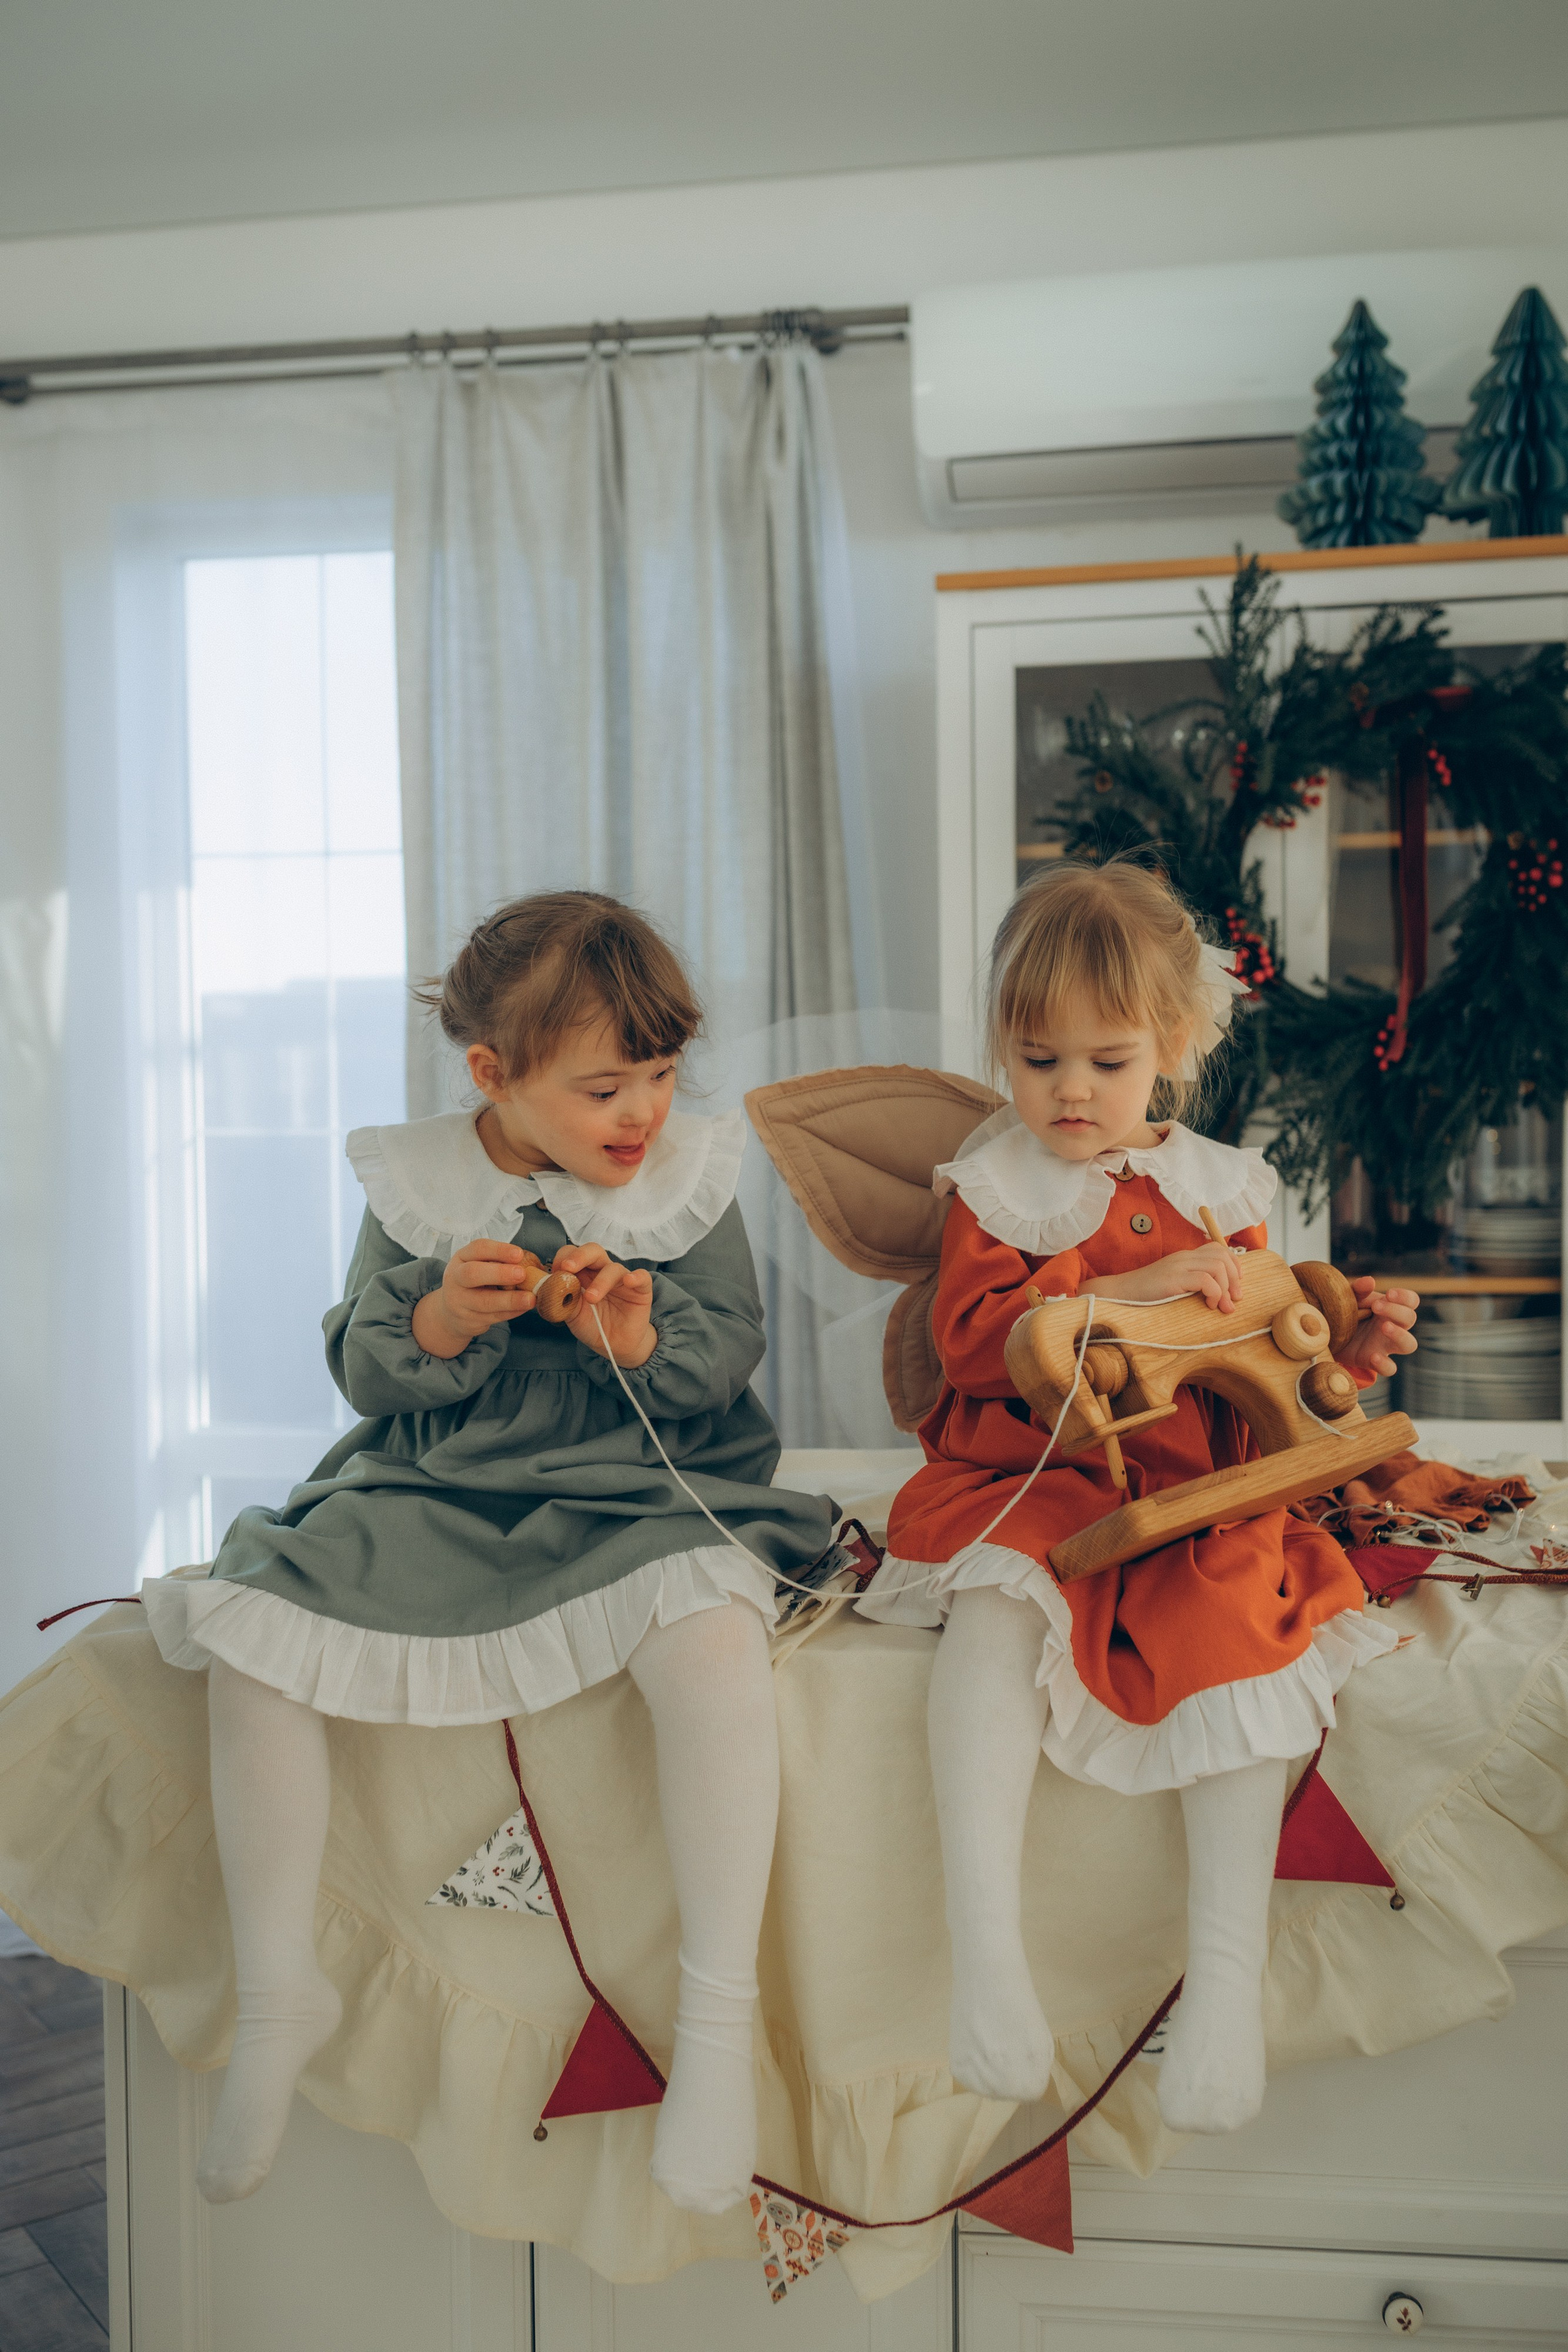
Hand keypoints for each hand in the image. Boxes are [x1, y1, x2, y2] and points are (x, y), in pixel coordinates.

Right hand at [412, 1240, 537, 1358]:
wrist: (451, 1313)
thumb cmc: (475, 1283)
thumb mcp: (481, 1266)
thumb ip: (501, 1263)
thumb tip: (532, 1266)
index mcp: (462, 1258)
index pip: (478, 1249)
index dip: (499, 1250)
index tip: (519, 1254)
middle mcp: (456, 1277)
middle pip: (472, 1273)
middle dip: (499, 1273)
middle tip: (521, 1274)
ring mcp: (458, 1301)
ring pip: (484, 1301)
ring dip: (510, 1300)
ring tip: (530, 1299)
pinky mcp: (467, 1320)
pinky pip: (491, 1317)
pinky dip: (510, 1313)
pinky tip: (523, 1308)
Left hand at [552, 1244, 657, 1367]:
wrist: (614, 1345)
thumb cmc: (592, 1326)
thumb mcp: (571, 1315)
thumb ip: (560, 1300)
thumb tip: (546, 1287)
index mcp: (583, 1274)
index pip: (573, 1254)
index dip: (563, 1258)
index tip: (555, 1271)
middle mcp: (602, 1272)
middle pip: (593, 1252)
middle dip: (579, 1256)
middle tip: (567, 1268)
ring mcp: (622, 1279)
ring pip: (613, 1268)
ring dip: (601, 1281)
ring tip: (591, 1299)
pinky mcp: (640, 1289)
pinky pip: (642, 1277)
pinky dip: (636, 1277)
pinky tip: (628, 1281)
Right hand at [1129, 1241, 1244, 1314]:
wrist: (1120, 1295)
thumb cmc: (1146, 1296)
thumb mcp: (1175, 1286)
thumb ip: (1193, 1286)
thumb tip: (1221, 1297)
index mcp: (1185, 1257)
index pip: (1219, 1249)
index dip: (1234, 1265)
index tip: (1234, 1287)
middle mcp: (1184, 1257)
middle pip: (1223, 1256)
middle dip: (1234, 1280)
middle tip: (1233, 1300)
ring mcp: (1178, 1266)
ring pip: (1218, 1266)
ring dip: (1226, 1288)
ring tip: (1221, 1306)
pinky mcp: (1173, 1279)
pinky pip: (1206, 1280)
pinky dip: (1215, 1293)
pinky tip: (1209, 1305)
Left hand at [1335, 1278, 1418, 1380]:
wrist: (1325, 1335)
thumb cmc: (1343, 1313)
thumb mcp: (1347, 1298)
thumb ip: (1358, 1289)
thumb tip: (1370, 1281)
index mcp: (1389, 1308)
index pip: (1411, 1301)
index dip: (1406, 1297)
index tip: (1389, 1294)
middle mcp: (1392, 1326)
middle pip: (1410, 1318)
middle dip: (1396, 1311)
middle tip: (1376, 1306)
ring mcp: (1385, 1345)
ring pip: (1409, 1344)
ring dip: (1400, 1335)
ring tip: (1384, 1326)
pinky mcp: (1373, 1361)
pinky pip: (1390, 1368)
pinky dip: (1385, 1364)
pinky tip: (1374, 1356)